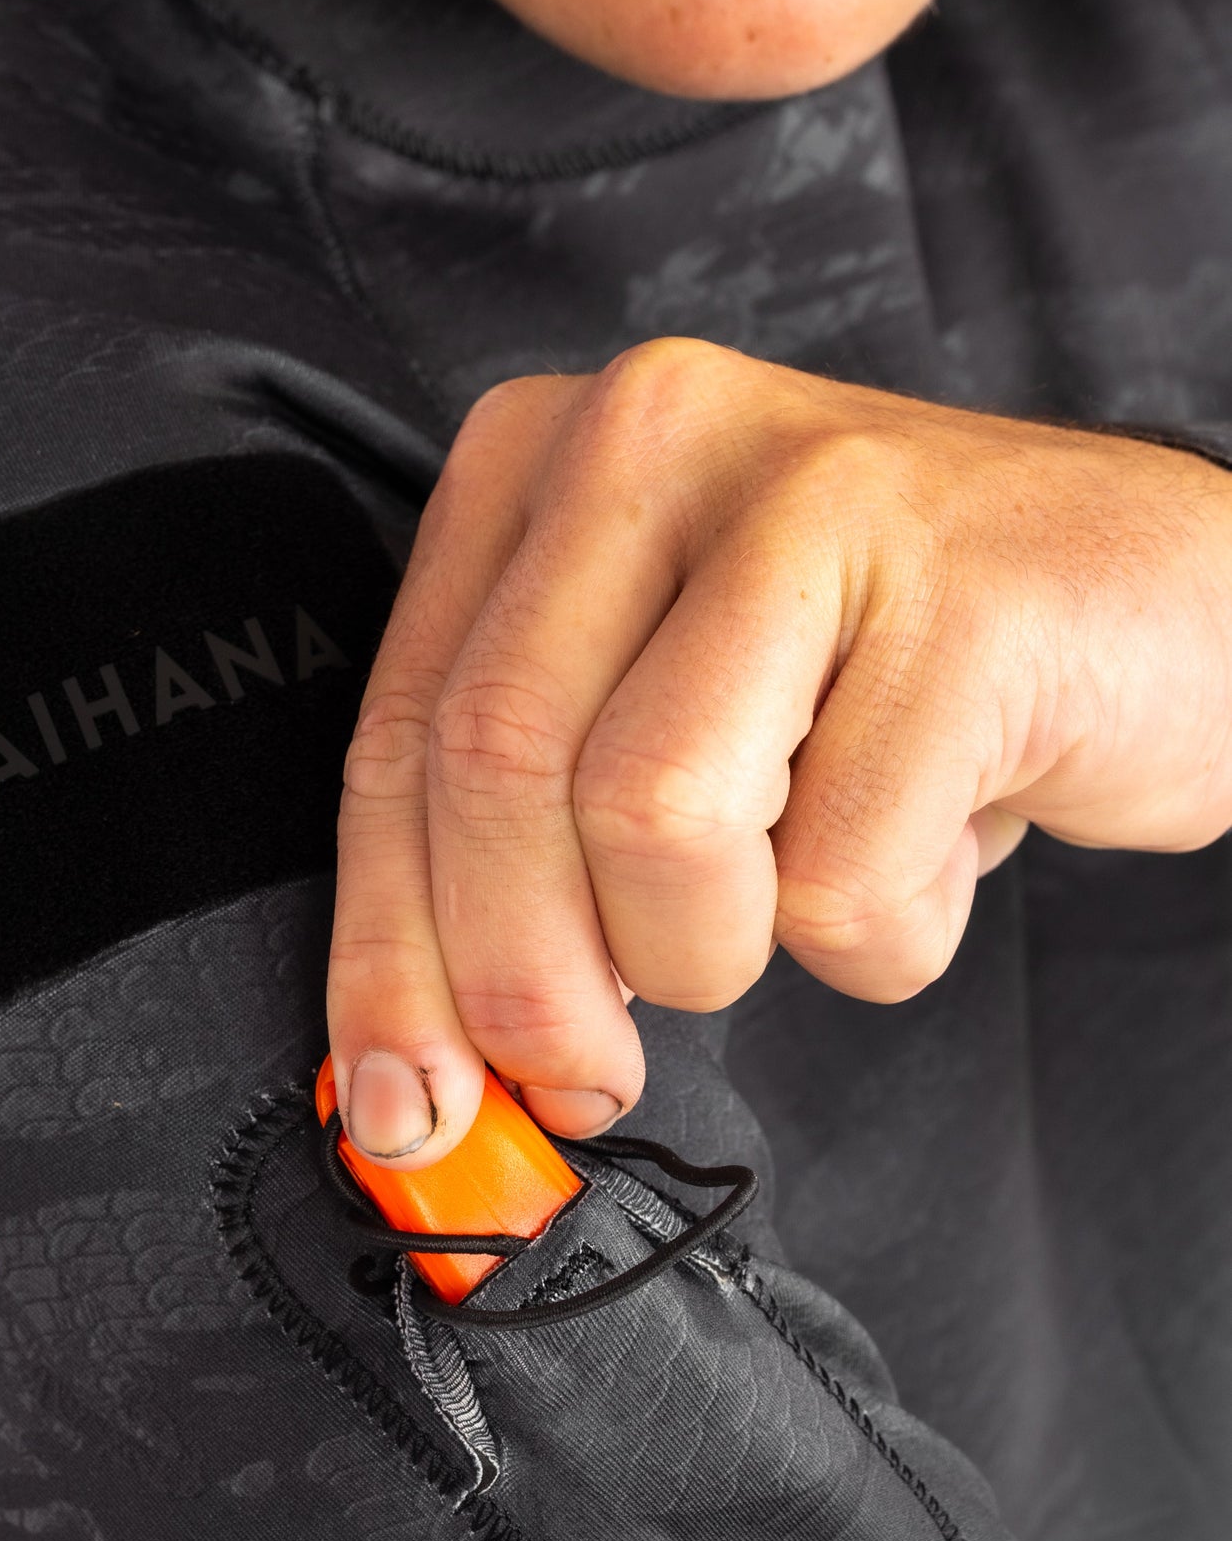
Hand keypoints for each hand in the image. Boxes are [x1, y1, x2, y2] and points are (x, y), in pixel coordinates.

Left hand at [327, 340, 1231, 1163]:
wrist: (1167, 604)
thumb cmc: (894, 674)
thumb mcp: (668, 716)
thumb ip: (523, 847)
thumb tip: (406, 1077)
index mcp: (539, 454)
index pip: (400, 733)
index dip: (387, 950)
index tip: (398, 1107)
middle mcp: (651, 433)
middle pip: (497, 768)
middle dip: (525, 982)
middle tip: (591, 1077)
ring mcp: (811, 497)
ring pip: (651, 819)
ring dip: (715, 946)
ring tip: (804, 887)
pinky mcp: (959, 596)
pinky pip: (842, 873)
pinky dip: (882, 934)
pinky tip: (938, 842)